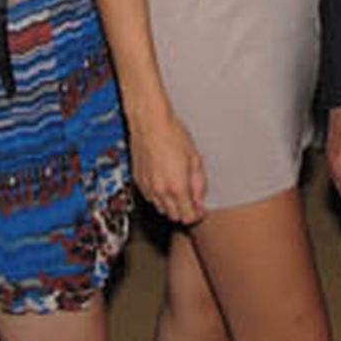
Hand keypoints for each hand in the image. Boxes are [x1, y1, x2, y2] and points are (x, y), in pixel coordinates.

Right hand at [128, 105, 205, 224]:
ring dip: (171, 205)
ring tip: (178, 189)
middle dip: (184, 212)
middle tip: (191, 199)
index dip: (197, 215)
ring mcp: (148, 187)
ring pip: (161, 209)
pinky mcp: (138, 181)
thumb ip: (199, 183)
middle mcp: (160, 191)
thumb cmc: (172, 134)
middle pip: (174, 217)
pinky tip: (165, 182)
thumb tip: (200, 198)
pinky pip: (150, 198)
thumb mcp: (195, 158)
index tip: (201, 209)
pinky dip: (159, 196)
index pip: (188, 217)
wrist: (149, 122)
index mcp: (177, 187)